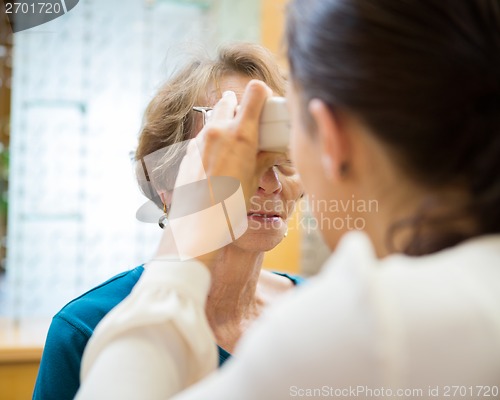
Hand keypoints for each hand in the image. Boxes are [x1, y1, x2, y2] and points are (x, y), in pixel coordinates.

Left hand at [196, 80, 272, 205]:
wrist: (197, 225)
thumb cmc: (229, 206)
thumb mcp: (254, 181)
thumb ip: (264, 159)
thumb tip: (275, 152)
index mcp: (240, 135)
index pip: (255, 92)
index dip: (262, 93)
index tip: (266, 102)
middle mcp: (218, 131)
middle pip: (229, 100)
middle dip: (240, 104)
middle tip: (250, 121)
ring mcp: (200, 140)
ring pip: (213, 117)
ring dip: (224, 121)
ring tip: (234, 143)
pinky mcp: (188, 152)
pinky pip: (202, 136)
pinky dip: (212, 139)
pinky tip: (218, 159)